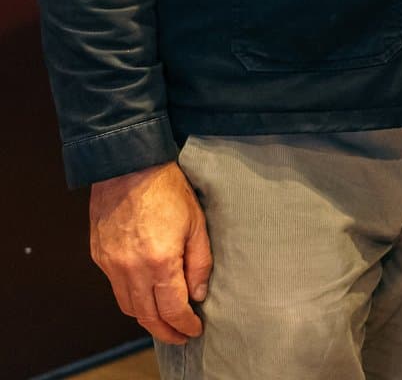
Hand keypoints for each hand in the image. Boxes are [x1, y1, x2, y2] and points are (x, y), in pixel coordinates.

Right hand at [89, 162, 212, 344]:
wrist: (128, 168)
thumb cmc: (167, 190)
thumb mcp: (197, 224)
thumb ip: (199, 263)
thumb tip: (197, 294)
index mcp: (159, 262)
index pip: (171, 308)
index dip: (184, 324)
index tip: (194, 330)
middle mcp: (130, 269)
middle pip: (145, 316)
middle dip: (164, 331)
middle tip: (180, 336)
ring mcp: (110, 264)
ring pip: (126, 305)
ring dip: (145, 319)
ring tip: (163, 322)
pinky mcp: (99, 257)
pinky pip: (114, 287)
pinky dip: (130, 298)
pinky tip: (144, 296)